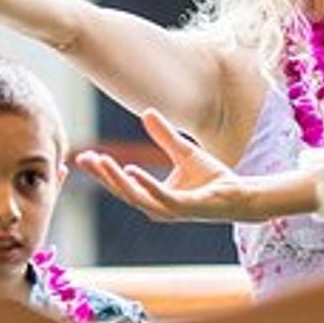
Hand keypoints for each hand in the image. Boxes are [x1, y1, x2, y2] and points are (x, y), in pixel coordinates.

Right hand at [76, 109, 267, 221]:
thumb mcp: (183, 151)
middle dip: (102, 175)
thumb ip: (164, 136)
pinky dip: (145, 184)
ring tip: (102, 160)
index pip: (122, 183)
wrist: (240, 195)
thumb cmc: (212, 180)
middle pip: (122, 191)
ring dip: (116, 179)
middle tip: (83, 158)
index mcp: (154, 196)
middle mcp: (157, 207)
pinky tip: (131, 170)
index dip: (103, 170)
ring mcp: (171, 210)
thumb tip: (147, 112)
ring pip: (136, 195)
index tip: (84, 155)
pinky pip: (161, 197)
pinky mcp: (186, 208)